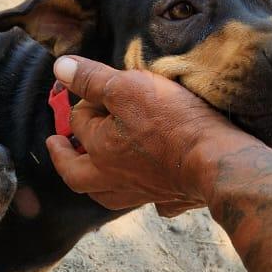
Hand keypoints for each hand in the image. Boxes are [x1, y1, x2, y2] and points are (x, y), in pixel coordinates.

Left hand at [46, 56, 259, 210]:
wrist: (215, 160)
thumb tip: (59, 68)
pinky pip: (147, 203)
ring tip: (90, 171)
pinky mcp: (168, 198)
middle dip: (63, 158)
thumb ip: (92, 79)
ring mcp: (140, 192)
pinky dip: (139, 197)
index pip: (79, 122)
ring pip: (105, 195)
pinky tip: (144, 192)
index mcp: (99, 149)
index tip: (98, 89)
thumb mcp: (128, 87)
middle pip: (76, 174)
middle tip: (56, 145)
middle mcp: (113, 177)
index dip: (85, 100)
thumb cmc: (172, 121)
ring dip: (92, 183)